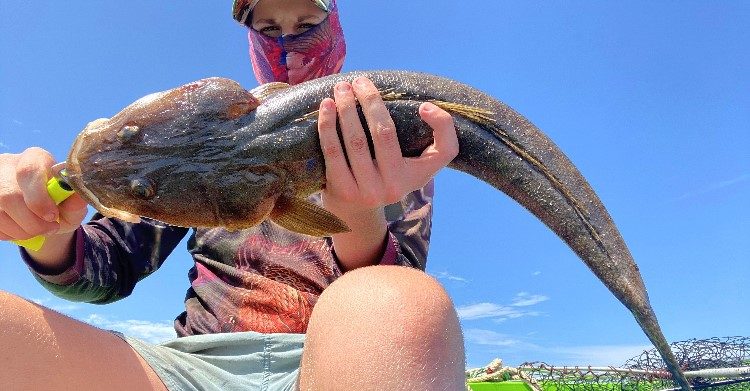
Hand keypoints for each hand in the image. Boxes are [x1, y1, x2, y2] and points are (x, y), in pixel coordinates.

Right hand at [0, 148, 87, 241]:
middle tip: (50, 229)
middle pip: (10, 196)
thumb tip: (79, 197)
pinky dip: (9, 233)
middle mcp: (8, 165)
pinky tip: (21, 229)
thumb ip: (75, 202)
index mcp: (35, 158)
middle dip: (32, 221)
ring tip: (37, 231)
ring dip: (21, 230)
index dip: (39, 198)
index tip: (52, 217)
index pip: (29, 171)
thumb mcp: (71, 204)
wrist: (40, 214)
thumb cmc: (58, 205)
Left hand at [317, 76, 458, 216]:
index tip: (423, 106)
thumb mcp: (414, 166)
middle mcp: (393, 186)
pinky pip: (333, 151)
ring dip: (346, 108)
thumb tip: (424, 108)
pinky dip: (328, 125)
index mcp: (416, 176)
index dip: (441, 124)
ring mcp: (366, 190)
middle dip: (371, 101)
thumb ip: (431, 138)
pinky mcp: (341, 190)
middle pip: (384, 134)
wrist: (355, 214)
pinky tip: (326, 106)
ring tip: (341, 88)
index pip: (444, 151)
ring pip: (356, 140)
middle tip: (359, 81)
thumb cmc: (388, 177)